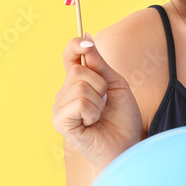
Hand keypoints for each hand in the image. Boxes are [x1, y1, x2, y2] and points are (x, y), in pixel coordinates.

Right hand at [52, 34, 141, 171]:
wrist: (125, 147)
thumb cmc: (122, 120)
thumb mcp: (116, 85)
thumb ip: (100, 64)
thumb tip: (86, 38)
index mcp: (77, 83)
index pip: (69, 56)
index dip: (75, 46)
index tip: (86, 44)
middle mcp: (64, 94)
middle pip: (78, 70)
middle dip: (100, 84)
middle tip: (105, 103)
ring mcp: (60, 108)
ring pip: (80, 86)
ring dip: (98, 102)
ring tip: (99, 116)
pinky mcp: (60, 121)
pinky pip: (79, 102)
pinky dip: (92, 112)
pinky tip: (92, 123)